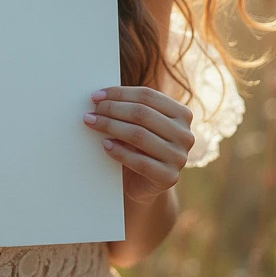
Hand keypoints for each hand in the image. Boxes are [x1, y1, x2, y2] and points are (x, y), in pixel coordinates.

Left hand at [83, 85, 193, 204]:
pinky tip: (104, 145)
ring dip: (110, 127)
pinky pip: (139, 161)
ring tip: (92, 124)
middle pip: (142, 114)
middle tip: (91, 112)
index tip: (95, 96)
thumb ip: (131, 109)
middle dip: (112, 109)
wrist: (144, 183)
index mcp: (182, 114)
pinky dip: (118, 151)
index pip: (148, 96)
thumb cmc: (138, 147)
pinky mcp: (169, 177)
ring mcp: (179, 157)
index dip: (119, 93)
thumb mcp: (139, 124)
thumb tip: (100, 97)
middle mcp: (185, 135)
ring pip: (139, 135)